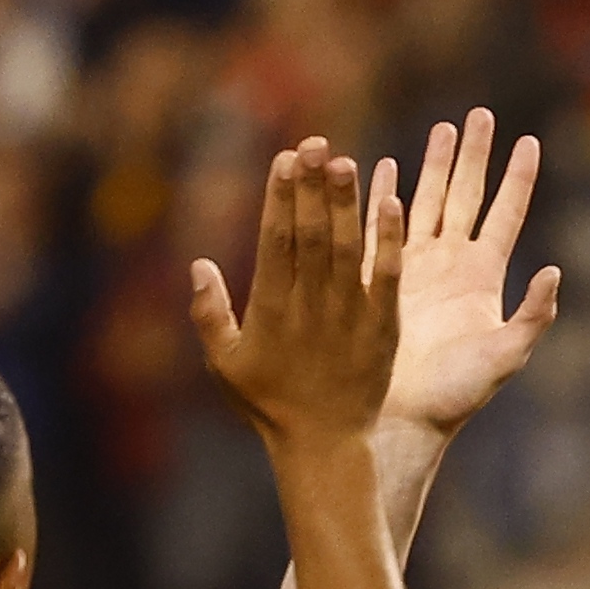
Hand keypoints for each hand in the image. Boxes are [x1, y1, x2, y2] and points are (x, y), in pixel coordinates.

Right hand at [191, 138, 403, 449]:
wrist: (325, 445)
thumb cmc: (269, 404)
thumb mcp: (224, 364)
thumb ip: (208, 314)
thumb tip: (198, 263)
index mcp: (271, 310)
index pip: (275, 240)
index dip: (280, 197)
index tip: (285, 158)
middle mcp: (310, 307)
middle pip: (311, 235)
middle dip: (313, 187)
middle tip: (317, 143)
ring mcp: (348, 316)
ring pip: (347, 248)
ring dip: (346, 203)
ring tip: (345, 161)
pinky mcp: (381, 327)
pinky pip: (387, 277)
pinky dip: (388, 240)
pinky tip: (391, 201)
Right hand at [365, 108, 560, 438]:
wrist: (401, 418)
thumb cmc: (454, 396)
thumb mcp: (503, 357)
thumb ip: (532, 317)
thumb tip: (555, 271)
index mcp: (482, 278)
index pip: (504, 214)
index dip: (517, 178)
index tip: (528, 140)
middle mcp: (451, 266)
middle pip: (465, 195)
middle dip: (473, 155)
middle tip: (479, 114)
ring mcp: (415, 269)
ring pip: (425, 202)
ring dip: (431, 165)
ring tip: (440, 128)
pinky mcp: (379, 279)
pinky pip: (381, 227)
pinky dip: (383, 195)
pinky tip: (382, 167)